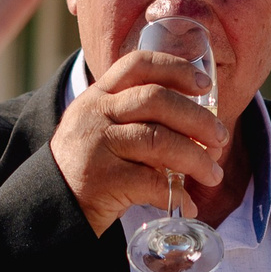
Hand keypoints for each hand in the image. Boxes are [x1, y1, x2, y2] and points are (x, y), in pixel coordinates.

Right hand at [51, 46, 229, 235]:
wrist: (49, 206)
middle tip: (220, 138)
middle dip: (198, 118)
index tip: (204, 84)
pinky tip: (188, 204)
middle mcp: (96, 115)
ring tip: (213, 174)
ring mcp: (97, 146)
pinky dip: (176, 195)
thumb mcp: (101, 130)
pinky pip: (151, 184)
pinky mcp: (102, 181)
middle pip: (156, 100)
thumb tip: (199, 124)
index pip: (138, 65)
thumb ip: (136, 119)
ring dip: (196, 158)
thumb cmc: (87, 167)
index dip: (175, 68)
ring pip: (159, 141)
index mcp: (98, 97)